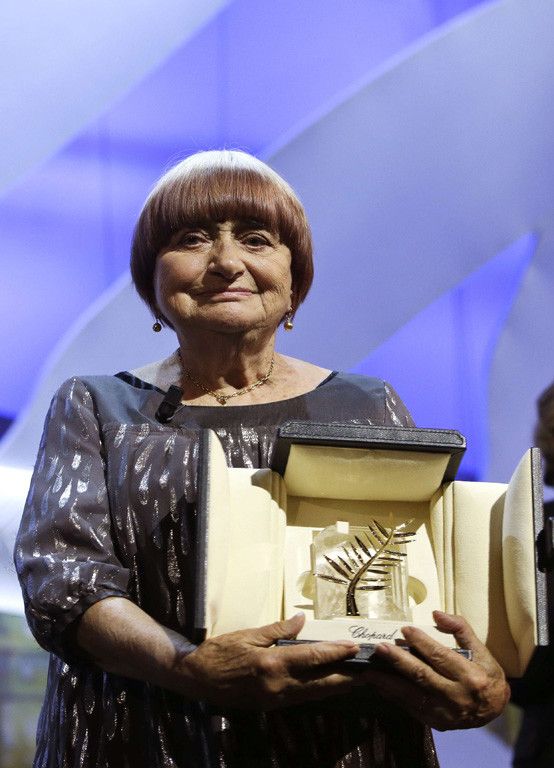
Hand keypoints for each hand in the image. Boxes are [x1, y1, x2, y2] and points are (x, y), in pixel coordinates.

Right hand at [173, 613, 362, 709]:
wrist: (195, 679)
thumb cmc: (219, 651)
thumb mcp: (248, 634)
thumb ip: (278, 630)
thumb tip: (301, 621)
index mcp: (272, 664)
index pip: (313, 658)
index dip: (336, 653)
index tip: (355, 648)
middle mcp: (278, 686)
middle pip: (321, 683)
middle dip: (347, 677)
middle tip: (368, 670)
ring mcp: (275, 699)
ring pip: (314, 694)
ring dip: (336, 686)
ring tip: (356, 678)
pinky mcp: (270, 705)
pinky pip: (301, 698)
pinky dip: (318, 691)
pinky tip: (328, 685)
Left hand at [364, 611, 509, 729]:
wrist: (494, 711)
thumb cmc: (486, 674)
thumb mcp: (482, 650)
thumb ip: (460, 629)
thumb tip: (436, 613)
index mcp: (471, 677)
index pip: (441, 657)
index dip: (422, 643)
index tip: (405, 630)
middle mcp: (457, 697)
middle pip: (422, 676)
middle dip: (398, 661)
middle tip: (380, 648)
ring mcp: (445, 713)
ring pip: (412, 696)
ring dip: (388, 683)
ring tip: (370, 671)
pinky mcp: (436, 723)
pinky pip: (411, 708)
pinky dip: (394, 696)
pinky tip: (380, 685)